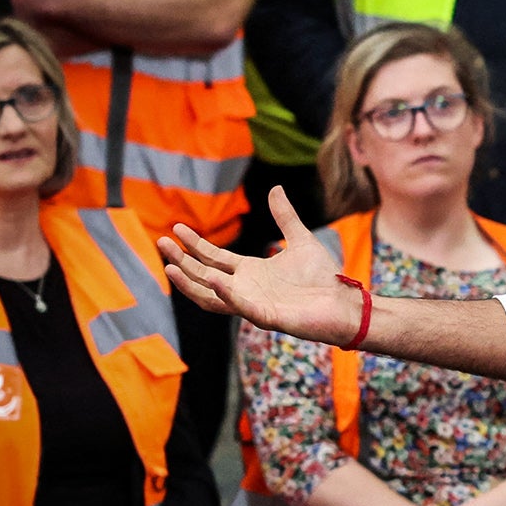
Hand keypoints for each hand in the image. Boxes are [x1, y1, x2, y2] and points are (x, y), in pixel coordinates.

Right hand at [158, 186, 363, 343]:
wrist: (344, 303)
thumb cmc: (323, 277)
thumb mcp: (301, 240)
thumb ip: (285, 217)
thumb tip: (275, 188)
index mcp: (251, 272)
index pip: (213, 258)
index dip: (194, 244)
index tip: (176, 228)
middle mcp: (246, 288)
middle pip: (203, 275)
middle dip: (181, 260)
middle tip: (161, 242)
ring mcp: (253, 304)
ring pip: (211, 297)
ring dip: (190, 283)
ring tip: (170, 267)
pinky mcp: (267, 316)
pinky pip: (240, 307)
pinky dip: (226, 294)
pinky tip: (212, 279)